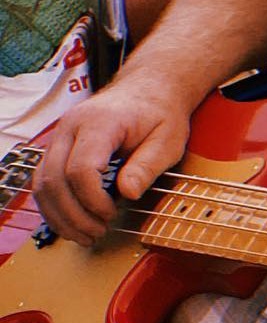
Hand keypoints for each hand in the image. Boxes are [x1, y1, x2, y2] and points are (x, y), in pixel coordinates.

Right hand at [31, 73, 194, 245]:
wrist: (149, 89)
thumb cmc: (160, 113)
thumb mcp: (168, 139)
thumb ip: (148, 166)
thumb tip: (128, 193)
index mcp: (99, 122)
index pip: (80, 169)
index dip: (91, 200)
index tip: (111, 215)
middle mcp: (71, 126)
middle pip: (54, 179)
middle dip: (73, 215)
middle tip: (97, 233)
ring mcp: (60, 135)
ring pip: (42, 183)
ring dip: (59, 215)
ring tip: (86, 234)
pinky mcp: (57, 146)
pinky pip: (44, 180)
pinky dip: (54, 205)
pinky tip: (72, 221)